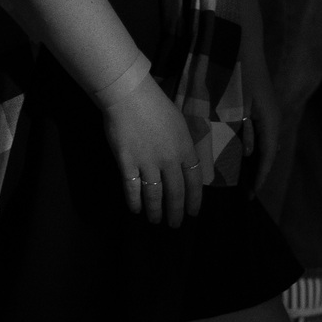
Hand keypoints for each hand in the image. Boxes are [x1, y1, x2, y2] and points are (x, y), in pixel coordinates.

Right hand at [100, 74, 206, 227]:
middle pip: (175, 192)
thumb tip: (185, 164)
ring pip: (154, 195)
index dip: (194, 199)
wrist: (129, 96)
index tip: (193, 213)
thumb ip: (183, 145)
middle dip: (176, 211)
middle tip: (175, 225)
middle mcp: (169, 159)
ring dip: (155, 211)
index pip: (194, 181)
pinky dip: (134, 201)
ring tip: (155, 221)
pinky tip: (136, 209)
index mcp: (185, 148)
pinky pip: (132, 188)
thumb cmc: (155, 105)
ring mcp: (147, 163)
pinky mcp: (127, 163)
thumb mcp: (179, 124)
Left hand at [234, 50, 286, 192]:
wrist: (241, 43)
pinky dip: (248, 143)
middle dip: (257, 171)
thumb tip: (245, 154)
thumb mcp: (234, 106)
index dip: (260, 176)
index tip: (251, 194)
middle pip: (267, 151)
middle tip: (246, 190)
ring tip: (242, 176)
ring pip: (261, 141)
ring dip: (252, 157)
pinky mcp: (258, 105)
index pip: (267, 156)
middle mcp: (271, 117)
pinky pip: (257, 130)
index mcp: (269, 120)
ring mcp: (266, 111)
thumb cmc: (236, 73)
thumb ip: (239, 130)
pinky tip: (239, 151)